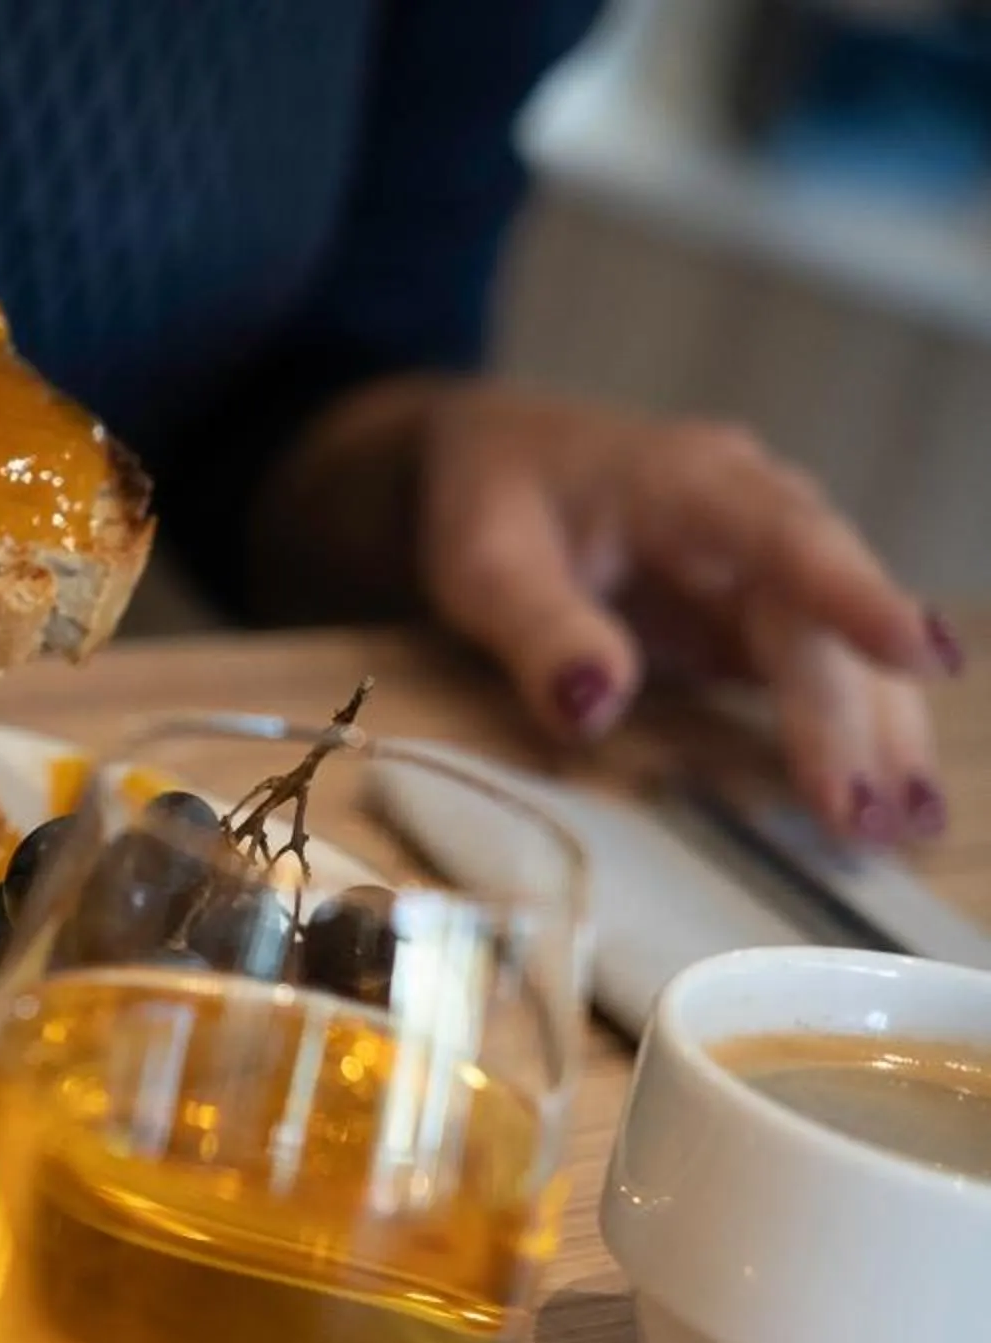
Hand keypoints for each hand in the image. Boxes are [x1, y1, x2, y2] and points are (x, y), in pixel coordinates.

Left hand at [418, 384, 961, 843]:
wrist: (496, 461)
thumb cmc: (493, 502)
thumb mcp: (485, 565)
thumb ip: (538, 628)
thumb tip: (594, 704)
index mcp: (688, 482)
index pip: (785, 538)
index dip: (852, 596)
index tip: (914, 656)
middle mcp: (754, 515)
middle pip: (818, 619)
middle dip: (852, 716)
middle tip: (868, 817)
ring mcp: (766, 564)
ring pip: (841, 648)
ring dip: (880, 733)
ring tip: (908, 823)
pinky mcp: (761, 610)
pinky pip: (822, 670)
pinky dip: (854, 732)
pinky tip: (885, 799)